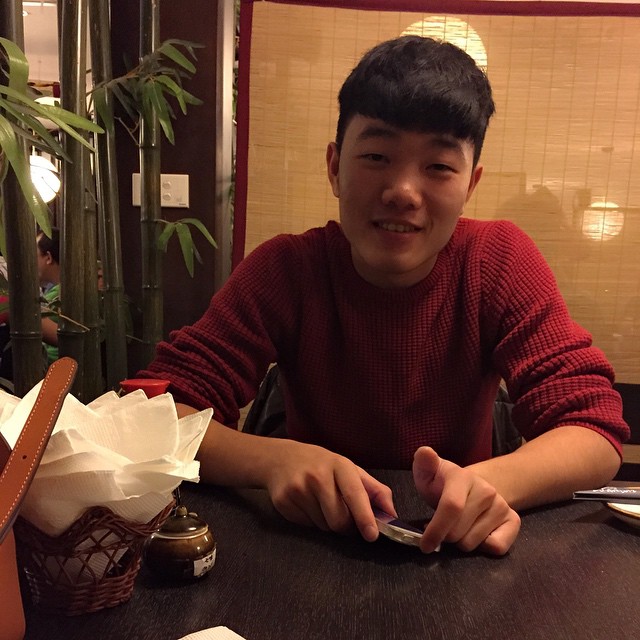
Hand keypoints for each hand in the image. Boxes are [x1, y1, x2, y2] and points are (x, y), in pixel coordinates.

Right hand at [264, 439, 395, 541]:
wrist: (280, 458)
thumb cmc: (321, 465)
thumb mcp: (348, 469)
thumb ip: (374, 490)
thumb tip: (393, 515)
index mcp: (339, 465)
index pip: (355, 494)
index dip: (364, 516)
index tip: (372, 535)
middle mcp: (317, 475)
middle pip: (338, 519)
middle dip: (346, 526)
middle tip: (344, 516)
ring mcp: (298, 488)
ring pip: (323, 526)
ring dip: (328, 523)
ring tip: (321, 504)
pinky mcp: (283, 502)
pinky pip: (306, 526)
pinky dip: (311, 522)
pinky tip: (307, 505)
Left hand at [412, 446, 520, 554]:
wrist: (472, 487)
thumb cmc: (443, 484)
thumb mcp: (428, 473)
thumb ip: (423, 463)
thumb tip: (424, 452)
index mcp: (463, 477)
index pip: (452, 506)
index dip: (436, 529)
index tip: (424, 545)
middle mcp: (487, 490)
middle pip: (459, 532)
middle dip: (445, 536)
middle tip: (442, 526)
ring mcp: (502, 505)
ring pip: (473, 543)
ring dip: (461, 542)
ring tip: (458, 526)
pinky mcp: (513, 520)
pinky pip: (497, 547)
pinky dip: (482, 548)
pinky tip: (475, 533)